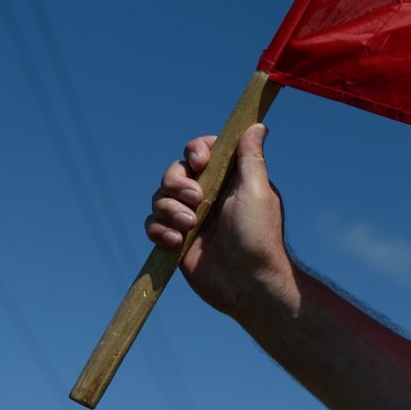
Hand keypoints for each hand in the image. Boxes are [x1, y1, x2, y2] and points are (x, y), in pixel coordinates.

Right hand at [146, 124, 295, 319]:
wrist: (248, 284)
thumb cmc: (258, 236)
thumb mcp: (256, 191)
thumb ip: (251, 158)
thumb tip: (257, 125)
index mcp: (230, 180)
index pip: (204, 151)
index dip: (196, 150)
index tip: (200, 161)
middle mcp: (209, 195)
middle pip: (175, 172)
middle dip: (178, 182)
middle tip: (196, 200)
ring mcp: (191, 217)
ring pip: (159, 197)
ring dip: (169, 209)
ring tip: (190, 226)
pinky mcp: (176, 239)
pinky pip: (152, 224)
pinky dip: (159, 230)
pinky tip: (176, 242)